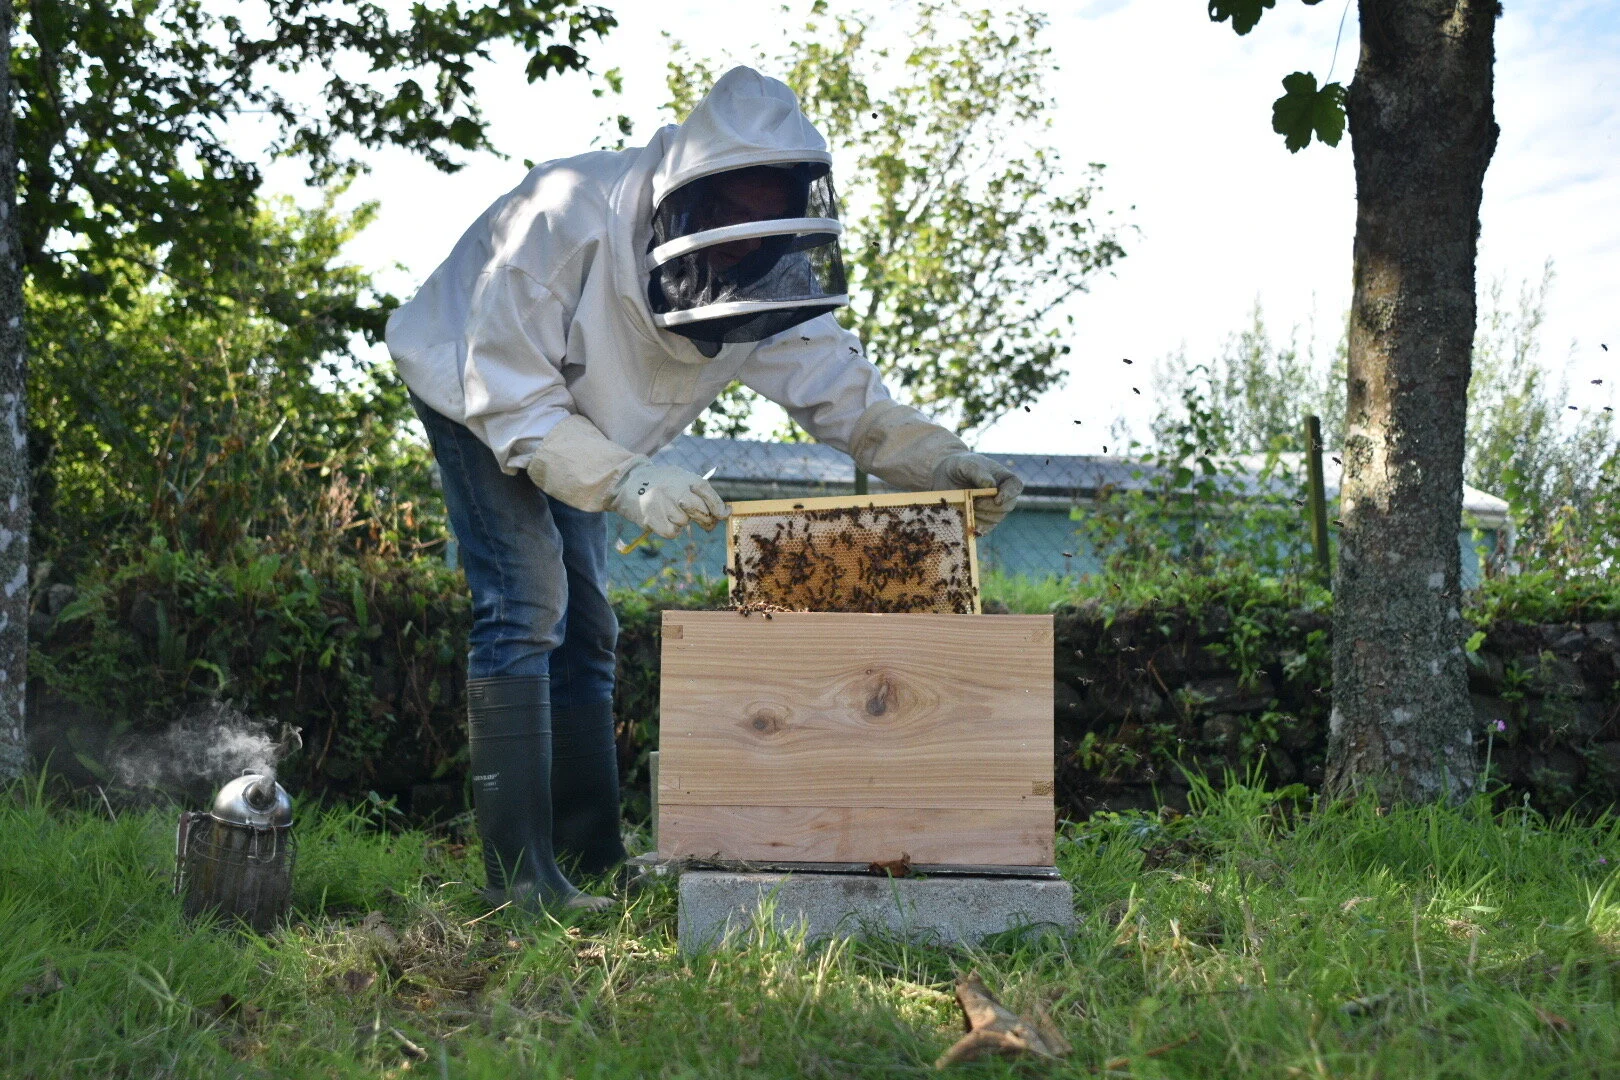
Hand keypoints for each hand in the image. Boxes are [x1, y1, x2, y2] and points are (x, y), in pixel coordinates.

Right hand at [609, 462, 728, 538]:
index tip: (724, 514)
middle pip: (701, 513)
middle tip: (704, 521)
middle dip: (706, 520)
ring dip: (681, 521)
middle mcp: (675, 491)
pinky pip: (672, 532)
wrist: (628, 481)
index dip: (719, 508)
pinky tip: (662, 518)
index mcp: (686, 479)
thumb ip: (700, 492)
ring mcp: (663, 504)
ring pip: (685, 523)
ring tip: (669, 509)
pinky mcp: (652, 518)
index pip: (709, 496)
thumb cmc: (660, 482)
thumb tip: (724, 512)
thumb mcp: (681, 478)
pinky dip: (670, 529)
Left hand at [930, 453, 1022, 534]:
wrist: (946, 478)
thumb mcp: (966, 464)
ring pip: (995, 519)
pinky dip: (975, 526)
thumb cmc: (961, 466)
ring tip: (966, 507)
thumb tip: (990, 485)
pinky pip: (984, 529)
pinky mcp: (982, 521)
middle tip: (974, 504)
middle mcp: (1003, 496)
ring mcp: (994, 510)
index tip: (997, 499)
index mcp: (1004, 478)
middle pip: (1007, 506)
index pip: (1015, 487)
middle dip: (991, 507)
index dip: (1009, 495)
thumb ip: (978, 472)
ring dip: (981, 516)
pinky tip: (966, 522)